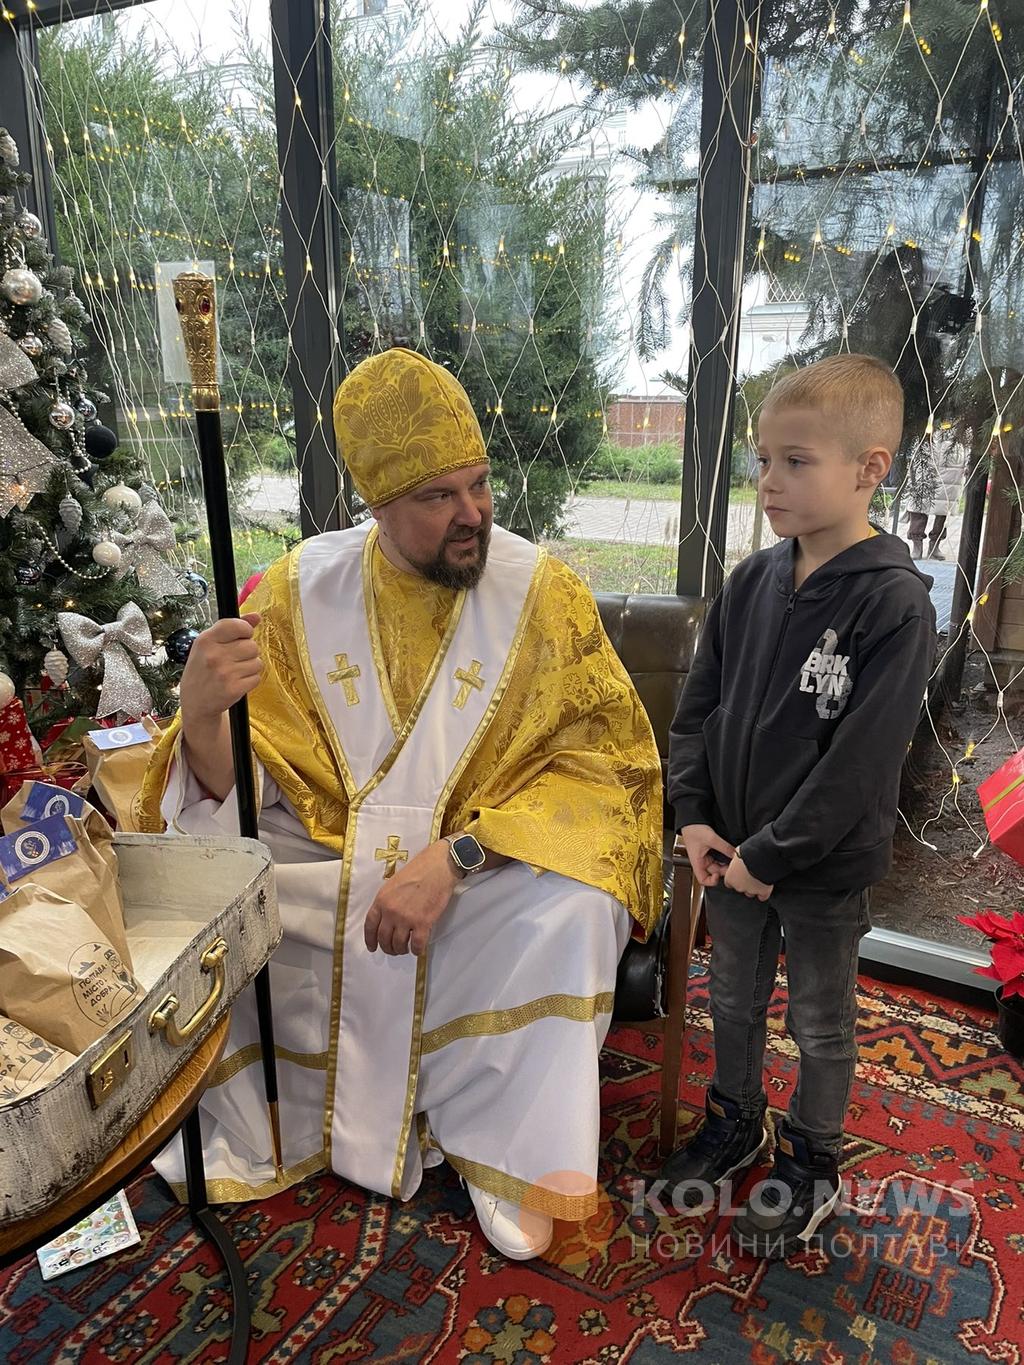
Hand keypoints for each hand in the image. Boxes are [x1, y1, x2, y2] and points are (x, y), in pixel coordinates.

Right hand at [180, 613, 262, 723]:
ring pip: (257, 662)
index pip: (238, 625)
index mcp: (206, 640)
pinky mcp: (234, 689)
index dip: (245, 630)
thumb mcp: (210, 645)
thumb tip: (256, 616)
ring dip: (249, 667)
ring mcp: (225, 673)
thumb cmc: (203, 670)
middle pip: (252, 646)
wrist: (195, 702)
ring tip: (234, 672)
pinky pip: (256, 678)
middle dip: (248, 652)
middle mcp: (214, 655)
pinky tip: (236, 682)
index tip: (242, 636)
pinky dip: (250, 680)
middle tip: (234, 660)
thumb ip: (233, 627)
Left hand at [364, 840, 458, 955]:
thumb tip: (387, 917)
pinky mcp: (423, 923)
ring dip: (401, 950)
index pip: (370, 925)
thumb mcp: (393, 883)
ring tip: (404, 949)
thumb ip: (387, 901)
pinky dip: (416, 950)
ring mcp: (406, 918)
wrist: (438, 867)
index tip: (372, 947)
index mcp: (382, 900)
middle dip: (387, 947)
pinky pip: (417, 944)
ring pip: (398, 944)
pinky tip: (417, 949)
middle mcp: (391, 911)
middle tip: (392, 950)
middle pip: (383, 938)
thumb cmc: (418, 870)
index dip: (370, 939)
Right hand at [678, 824, 735, 886]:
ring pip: (718, 865)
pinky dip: (724, 857)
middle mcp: (702, 862)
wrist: (691, 820)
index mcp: (697, 863)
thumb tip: (735, 854)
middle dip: (723, 870)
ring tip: (731, 857)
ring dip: (725, 863)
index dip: (712, 881)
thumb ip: (725, 847)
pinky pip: (719, 858)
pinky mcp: (710, 852)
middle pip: (714, 873)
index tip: (719, 875)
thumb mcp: (711, 839)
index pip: (703, 880)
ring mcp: (706, 857)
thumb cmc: (693, 830)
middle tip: (732, 864)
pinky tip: (729, 853)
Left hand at [724, 854, 772, 901]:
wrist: (762, 857)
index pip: (729, 883)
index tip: (738, 874)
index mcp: (730, 877)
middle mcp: (739, 886)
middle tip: (749, 874)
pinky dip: (764, 893)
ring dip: (753, 887)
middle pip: (740, 888)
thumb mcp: (737, 852)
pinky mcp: (763, 892)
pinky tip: (765, 887)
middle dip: (744, 882)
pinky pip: (763, 896)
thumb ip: (736, 859)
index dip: (734, 878)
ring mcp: (751, 890)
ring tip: (758, 878)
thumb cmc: (748, 853)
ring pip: (751, 893)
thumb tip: (737, 856)